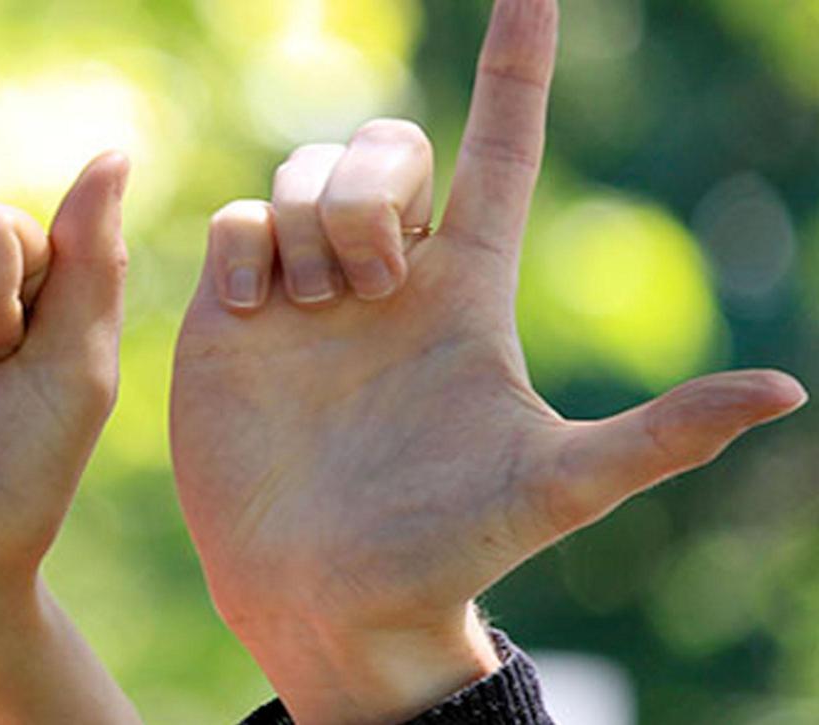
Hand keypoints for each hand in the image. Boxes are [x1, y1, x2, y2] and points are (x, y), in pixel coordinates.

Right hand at [169, 2, 806, 722]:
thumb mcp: (556, 486)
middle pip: (388, 145)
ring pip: (305, 172)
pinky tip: (252, 320)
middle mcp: (391, 274)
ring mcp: (308, 289)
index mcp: (472, 290)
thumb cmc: (444, 547)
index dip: (517, 65)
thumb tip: (788, 390)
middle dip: (376, 189)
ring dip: (315, 227)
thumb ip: (660, 435)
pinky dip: (246, 252)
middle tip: (374, 290)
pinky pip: (237, 220)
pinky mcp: (234, 311)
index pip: (503, 149)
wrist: (322, 594)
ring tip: (314, 315)